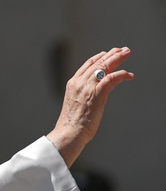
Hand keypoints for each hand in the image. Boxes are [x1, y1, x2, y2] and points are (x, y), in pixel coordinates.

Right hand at [47, 47, 133, 167]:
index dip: (99, 57)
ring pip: (104, 67)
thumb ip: (84, 95)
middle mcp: (79, 82)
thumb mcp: (76, 104)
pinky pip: (111, 78)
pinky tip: (128, 75)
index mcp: (72, 83)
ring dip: (118, 59)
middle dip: (111, 54)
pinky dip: (121, 74)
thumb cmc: (73, 124)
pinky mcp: (96, 94)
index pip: (87, 65)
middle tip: (123, 50)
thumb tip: (96, 94)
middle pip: (97, 62)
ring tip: (127, 54)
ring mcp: (87, 87)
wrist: (69, 132)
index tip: (107, 54)